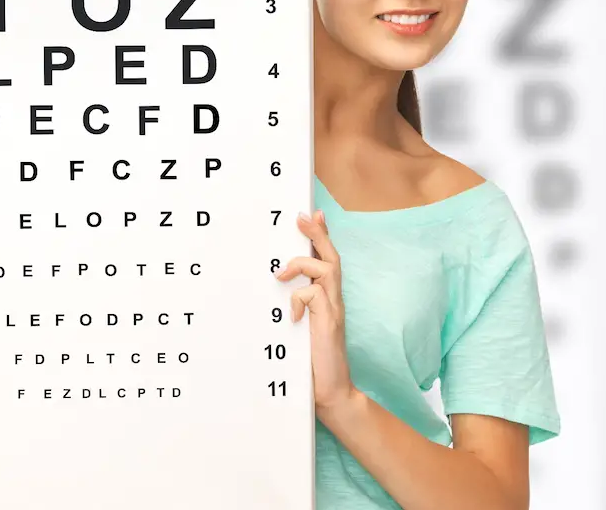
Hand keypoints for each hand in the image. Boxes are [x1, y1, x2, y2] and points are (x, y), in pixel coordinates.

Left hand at [275, 208, 355, 418]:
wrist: (329, 392)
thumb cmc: (310, 361)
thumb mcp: (298, 327)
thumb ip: (292, 307)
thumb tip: (272, 287)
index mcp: (326, 298)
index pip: (326, 259)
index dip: (320, 236)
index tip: (310, 214)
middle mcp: (333, 300)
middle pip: (331, 257)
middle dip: (318, 233)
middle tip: (302, 216)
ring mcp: (333, 310)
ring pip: (327, 269)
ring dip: (303, 262)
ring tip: (281, 272)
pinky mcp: (329, 323)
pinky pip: (314, 296)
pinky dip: (298, 300)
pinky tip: (291, 317)